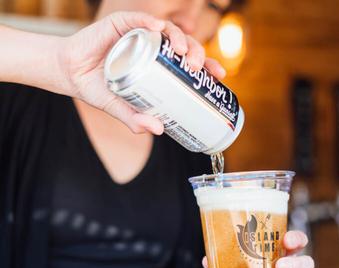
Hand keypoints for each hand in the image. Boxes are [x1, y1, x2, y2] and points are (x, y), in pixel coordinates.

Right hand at [59, 12, 225, 133]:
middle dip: (197, 54)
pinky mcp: (120, 24)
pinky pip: (138, 20)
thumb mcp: (122, 108)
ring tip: (183, 52)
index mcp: (159, 66)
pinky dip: (149, 22)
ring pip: (167, 31)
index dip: (206, 66)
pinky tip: (158, 29)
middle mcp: (153, 49)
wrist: (72, 74)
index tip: (219, 75)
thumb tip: (159, 130)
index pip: (188, 64)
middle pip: (183, 46)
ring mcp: (139, 35)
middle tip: (199, 68)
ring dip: (179, 38)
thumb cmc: (101, 89)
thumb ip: (137, 119)